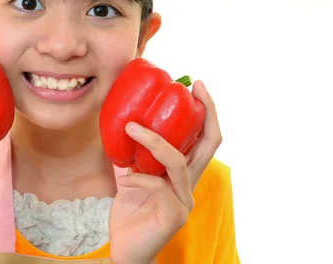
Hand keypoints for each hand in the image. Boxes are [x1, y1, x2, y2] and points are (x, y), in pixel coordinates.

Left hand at [109, 81, 221, 263]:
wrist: (126, 249)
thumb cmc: (130, 212)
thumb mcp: (130, 176)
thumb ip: (132, 155)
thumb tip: (122, 124)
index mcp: (183, 172)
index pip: (204, 138)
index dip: (206, 111)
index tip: (197, 85)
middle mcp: (190, 183)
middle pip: (210, 144)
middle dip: (206, 112)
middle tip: (193, 87)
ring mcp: (185, 200)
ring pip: (178, 162)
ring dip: (154, 141)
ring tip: (131, 127)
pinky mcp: (174, 215)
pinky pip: (158, 186)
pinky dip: (139, 177)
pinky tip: (126, 180)